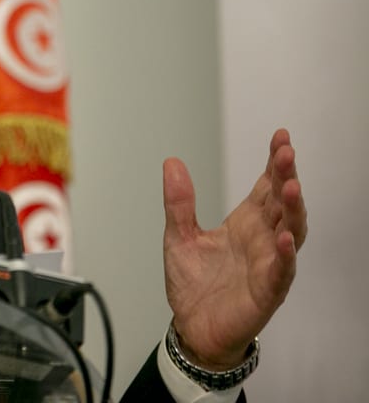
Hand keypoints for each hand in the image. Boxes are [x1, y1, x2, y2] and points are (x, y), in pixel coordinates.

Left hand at [162, 128, 306, 368]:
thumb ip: (179, 202)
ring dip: (293, 209)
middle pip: (282, 203)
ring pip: (290, 232)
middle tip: (286, 151)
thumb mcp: (178, 235)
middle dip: (286, 176)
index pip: (266, 187)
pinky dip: (285, 255)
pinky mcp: (266, 291)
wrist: (192, 326)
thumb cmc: (195, 283)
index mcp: (245, 223)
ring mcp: (268, 264)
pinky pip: (281, 272)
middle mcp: (262, 240)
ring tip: (291, 186)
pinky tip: (284, 239)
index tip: (280, 138)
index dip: (275, 164)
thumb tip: (172, 162)